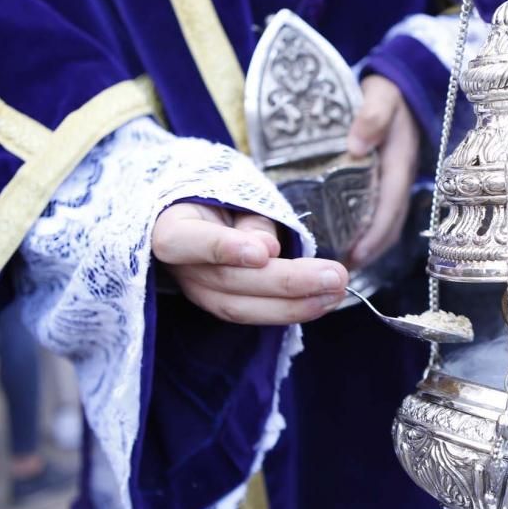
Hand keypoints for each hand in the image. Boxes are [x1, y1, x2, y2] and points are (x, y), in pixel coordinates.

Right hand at [152, 202, 348, 324]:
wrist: (199, 216)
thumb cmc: (218, 199)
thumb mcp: (232, 194)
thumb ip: (250, 220)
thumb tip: (268, 249)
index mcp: (170, 226)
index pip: (185, 241)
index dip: (223, 248)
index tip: (264, 251)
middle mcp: (179, 267)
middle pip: (228, 281)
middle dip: (287, 282)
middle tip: (334, 276)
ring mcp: (196, 291)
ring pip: (241, 307)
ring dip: (296, 304)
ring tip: (337, 291)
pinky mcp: (219, 305)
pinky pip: (253, 314)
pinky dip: (292, 310)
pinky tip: (324, 301)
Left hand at [346, 75, 419, 269]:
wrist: (400, 83)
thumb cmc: (387, 91)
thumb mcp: (380, 95)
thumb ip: (371, 116)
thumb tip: (357, 146)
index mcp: (400, 162)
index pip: (390, 207)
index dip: (375, 234)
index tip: (356, 255)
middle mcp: (402, 178)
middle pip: (391, 224)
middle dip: (371, 251)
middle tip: (342, 271)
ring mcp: (396, 182)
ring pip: (388, 223)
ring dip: (370, 246)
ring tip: (343, 264)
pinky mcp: (388, 181)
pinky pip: (381, 213)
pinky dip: (368, 232)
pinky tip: (348, 241)